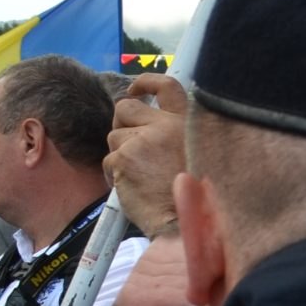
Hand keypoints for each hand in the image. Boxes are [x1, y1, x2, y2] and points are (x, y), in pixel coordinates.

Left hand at [105, 74, 189, 238]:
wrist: (186, 223)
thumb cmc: (195, 196)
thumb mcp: (198, 153)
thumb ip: (177, 135)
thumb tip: (150, 127)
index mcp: (187, 122)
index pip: (165, 86)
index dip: (146, 83)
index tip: (136, 89)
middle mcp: (165, 125)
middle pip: (126, 108)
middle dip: (121, 122)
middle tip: (128, 142)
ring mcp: (141, 141)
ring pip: (114, 137)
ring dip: (120, 154)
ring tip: (139, 175)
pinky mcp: (122, 159)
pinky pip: (108, 160)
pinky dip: (114, 175)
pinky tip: (132, 187)